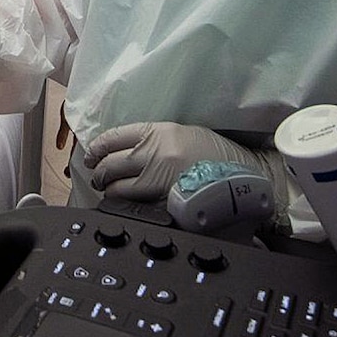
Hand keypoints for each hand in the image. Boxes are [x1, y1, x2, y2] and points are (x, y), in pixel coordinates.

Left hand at [84, 121, 281, 202]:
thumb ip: (154, 140)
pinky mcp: (164, 202)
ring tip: (108, 190)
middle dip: (99, 171)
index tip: (92, 154)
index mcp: (158, 132)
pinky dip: (125, 204)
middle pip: (110, 162)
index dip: (97, 147)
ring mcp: (158, 179)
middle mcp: (154, 153)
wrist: (243, 176)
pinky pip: (135, 204)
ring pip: (117, 186)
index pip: (113, 137)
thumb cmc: (217, 155)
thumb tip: (126, 149)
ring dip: (108, 189)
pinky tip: (125, 204)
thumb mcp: (183, 134)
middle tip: (97, 175)